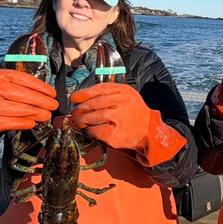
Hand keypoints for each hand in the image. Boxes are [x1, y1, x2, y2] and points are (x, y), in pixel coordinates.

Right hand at [0, 69, 57, 150]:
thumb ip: (17, 81)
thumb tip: (43, 90)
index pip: (26, 80)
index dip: (42, 88)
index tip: (53, 93)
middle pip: (25, 96)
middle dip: (43, 102)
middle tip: (54, 106)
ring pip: (20, 111)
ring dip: (37, 113)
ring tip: (46, 115)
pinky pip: (10, 123)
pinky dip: (24, 123)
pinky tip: (32, 122)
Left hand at [69, 83, 185, 163]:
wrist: (149, 132)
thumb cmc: (134, 114)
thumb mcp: (126, 96)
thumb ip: (108, 93)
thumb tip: (81, 97)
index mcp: (124, 91)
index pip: (98, 89)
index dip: (83, 94)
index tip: (73, 98)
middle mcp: (121, 103)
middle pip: (93, 104)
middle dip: (80, 109)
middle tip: (74, 113)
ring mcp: (118, 119)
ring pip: (91, 117)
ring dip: (82, 121)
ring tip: (78, 122)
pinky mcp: (113, 134)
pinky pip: (94, 131)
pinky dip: (90, 131)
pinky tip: (91, 130)